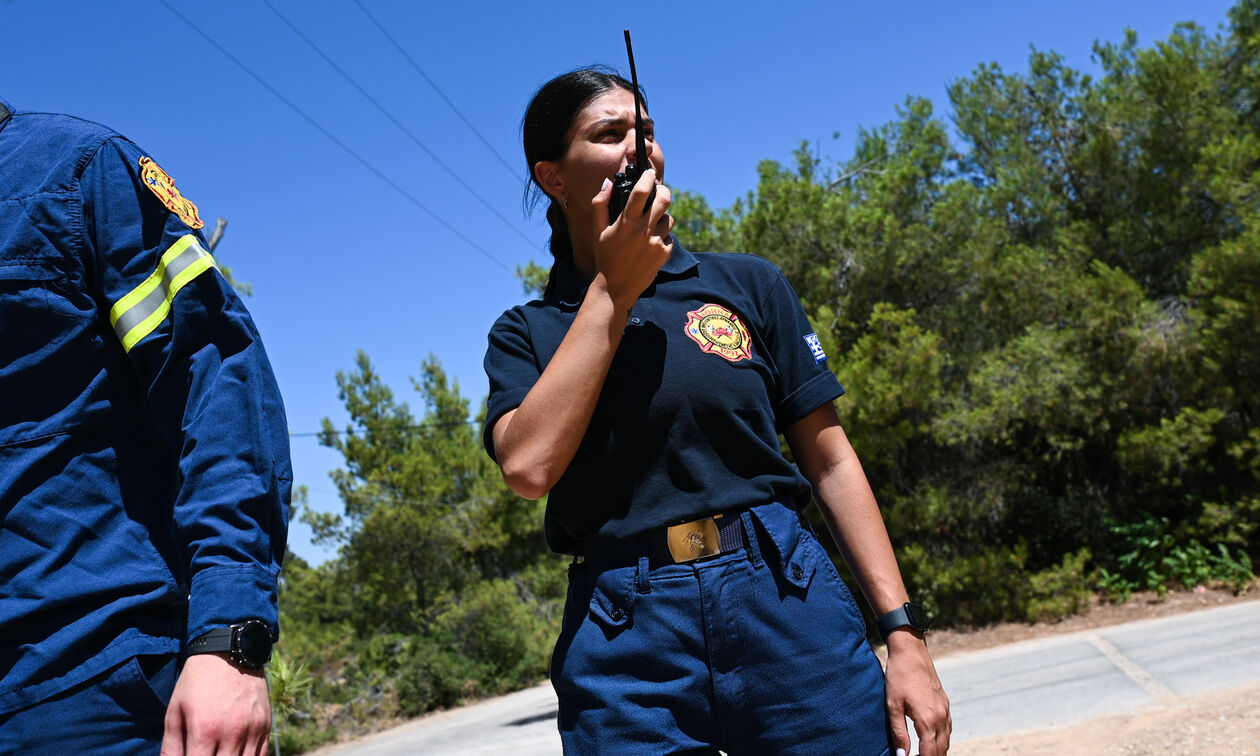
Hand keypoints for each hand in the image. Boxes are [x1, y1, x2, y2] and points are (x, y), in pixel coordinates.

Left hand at [160, 653, 270, 755]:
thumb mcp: (175, 712)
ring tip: (219, 752)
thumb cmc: (197, 683)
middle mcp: (232, 733)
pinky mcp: (266, 725)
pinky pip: (260, 755)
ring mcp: (252, 729)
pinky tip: (234, 754)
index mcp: (205, 730)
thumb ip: (171, 746)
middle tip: (203, 753)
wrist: (229, 653)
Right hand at [589, 168, 673, 310]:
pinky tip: (651, 243)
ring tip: (651, 224)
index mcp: (626, 222)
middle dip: (664, 191)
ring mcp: (656, 243)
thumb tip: (608, 182)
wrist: (616, 287)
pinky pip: (669, 237)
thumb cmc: (605, 256)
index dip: (648, 177)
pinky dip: (663, 236)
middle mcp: (643, 231)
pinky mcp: (664, 254)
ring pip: (669, 218)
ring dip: (662, 217)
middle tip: (659, 191)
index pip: (642, 191)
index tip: (649, 173)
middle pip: (664, 199)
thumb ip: (600, 204)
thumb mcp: (598, 230)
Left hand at [885, 631, 950, 754]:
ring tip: (924, 754)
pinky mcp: (945, 704)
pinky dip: (942, 740)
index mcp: (928, 720)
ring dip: (937, 752)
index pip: (929, 754)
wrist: (911, 651)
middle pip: (941, 751)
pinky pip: (948, 729)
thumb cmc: (899, 677)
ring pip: (946, 741)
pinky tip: (932, 741)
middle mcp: (941, 717)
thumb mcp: (893, 706)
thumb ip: (899, 734)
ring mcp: (945, 710)